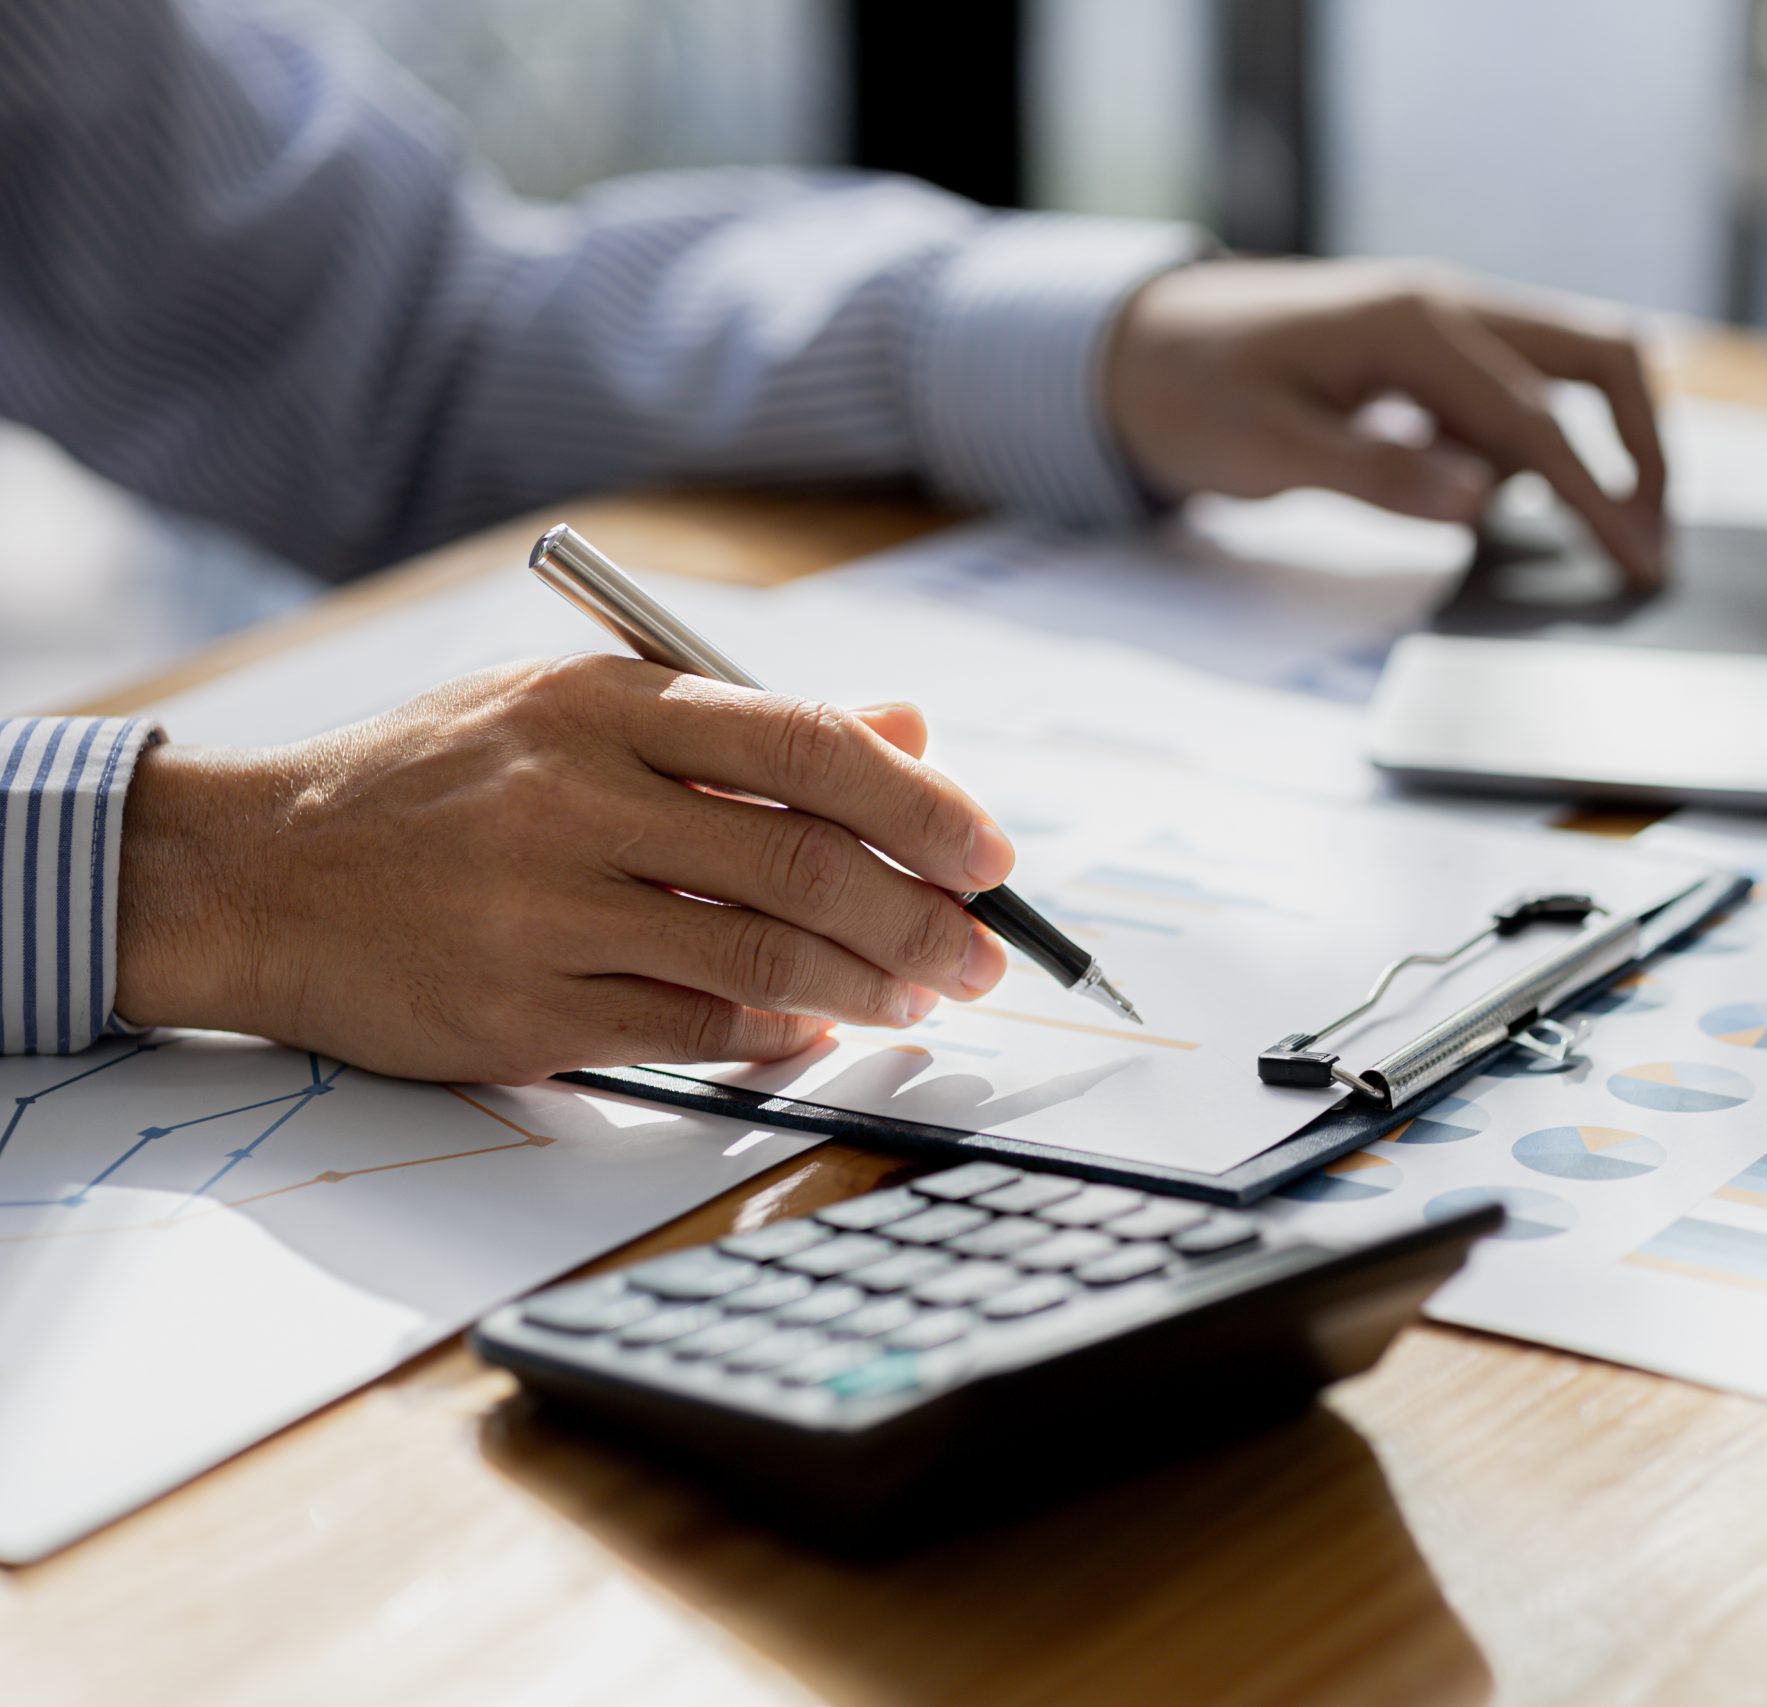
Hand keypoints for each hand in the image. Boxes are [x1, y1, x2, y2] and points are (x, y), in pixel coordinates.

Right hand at [113, 657, 1014, 1083]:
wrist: (251, 874)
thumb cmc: (434, 785)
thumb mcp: (572, 710)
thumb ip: (741, 725)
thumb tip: (907, 730)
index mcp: (601, 706)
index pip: (804, 744)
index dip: (920, 802)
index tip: (989, 851)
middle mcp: (575, 801)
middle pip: (801, 861)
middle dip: (921, 916)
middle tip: (988, 953)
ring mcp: (542, 912)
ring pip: (756, 958)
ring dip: (867, 988)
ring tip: (925, 997)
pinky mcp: (518, 1011)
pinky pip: (684, 1032)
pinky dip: (772, 1038)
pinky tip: (816, 1033)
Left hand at [1104, 259, 1668, 584]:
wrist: (1136, 345)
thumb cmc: (1192, 392)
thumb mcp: (1267, 449)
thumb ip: (1377, 475)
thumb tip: (1481, 502)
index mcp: (1414, 325)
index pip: (1538, 419)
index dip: (1598, 496)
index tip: (1638, 562)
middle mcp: (1446, 309)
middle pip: (1596, 360)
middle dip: (1641, 449)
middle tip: (1650, 542)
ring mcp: (1444, 326)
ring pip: (1565, 375)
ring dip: (1592, 448)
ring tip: (1597, 540)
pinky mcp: (1431, 356)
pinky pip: (1515, 395)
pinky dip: (1536, 450)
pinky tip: (1510, 510)